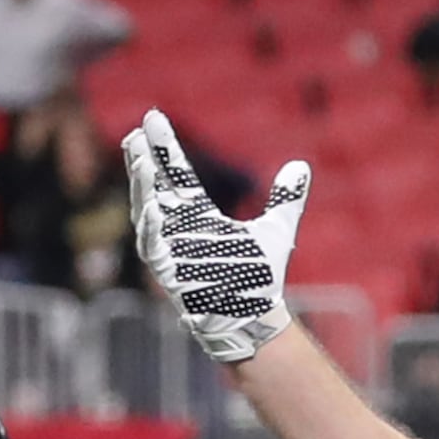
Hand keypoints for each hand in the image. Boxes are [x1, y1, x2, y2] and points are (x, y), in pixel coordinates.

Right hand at [122, 107, 306, 365]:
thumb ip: (286, 199)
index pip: (177, 174)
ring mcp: (171, 251)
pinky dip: (151, 229)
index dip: (165, 148)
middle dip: (143, 161)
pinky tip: (151, 207)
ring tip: (139, 160)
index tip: (153, 119)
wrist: (256, 319)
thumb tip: (301, 166)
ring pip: (148, 214)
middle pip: (155, 188)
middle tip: (136, 133)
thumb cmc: (259, 280)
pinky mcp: (170, 274)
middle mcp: (179, 230)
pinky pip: (154, 249)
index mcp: (198, 216)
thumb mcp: (277, 230)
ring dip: (142, 187)